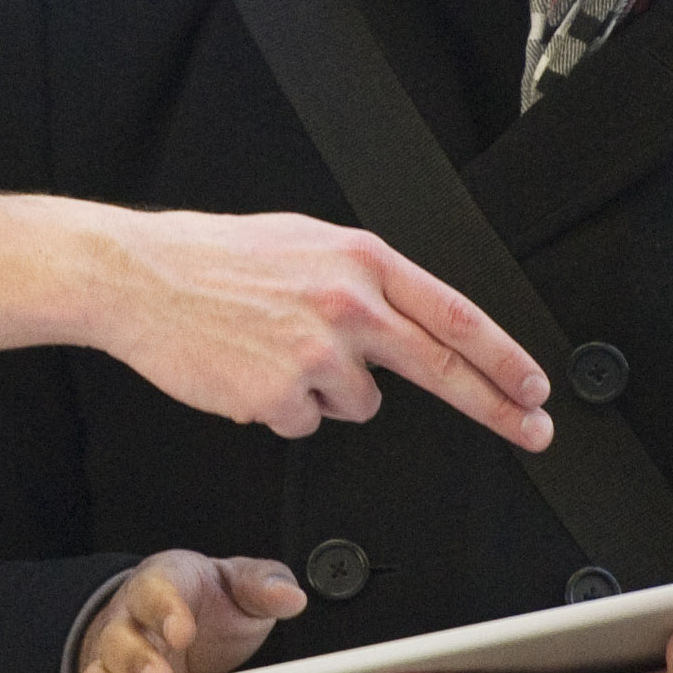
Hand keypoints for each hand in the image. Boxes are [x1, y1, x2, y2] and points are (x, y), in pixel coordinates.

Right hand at [78, 551, 306, 672]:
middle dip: (138, 667)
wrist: (175, 628)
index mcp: (159, 586)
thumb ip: (262, 585)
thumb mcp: (238, 586)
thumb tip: (289, 596)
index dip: (164, 611)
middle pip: (118, 642)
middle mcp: (129, 626)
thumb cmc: (204, 605)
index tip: (182, 631)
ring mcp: (117, 669)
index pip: (152, 592)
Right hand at [87, 208, 553, 449]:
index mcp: (360, 260)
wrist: (139, 276)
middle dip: (497, 405)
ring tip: (273, 351)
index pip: (456, 315)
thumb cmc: (212, 259)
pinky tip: (249, 370)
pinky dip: (281, 406)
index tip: (533, 384)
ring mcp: (317, 353)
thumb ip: (361, 280)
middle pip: (442, 366)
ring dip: (327, 391)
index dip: (504, 357)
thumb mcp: (303, 243)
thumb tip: (405, 319)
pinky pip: (306, 421)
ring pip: (360, 402)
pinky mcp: (282, 397)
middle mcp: (348, 304)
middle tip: (533, 428)